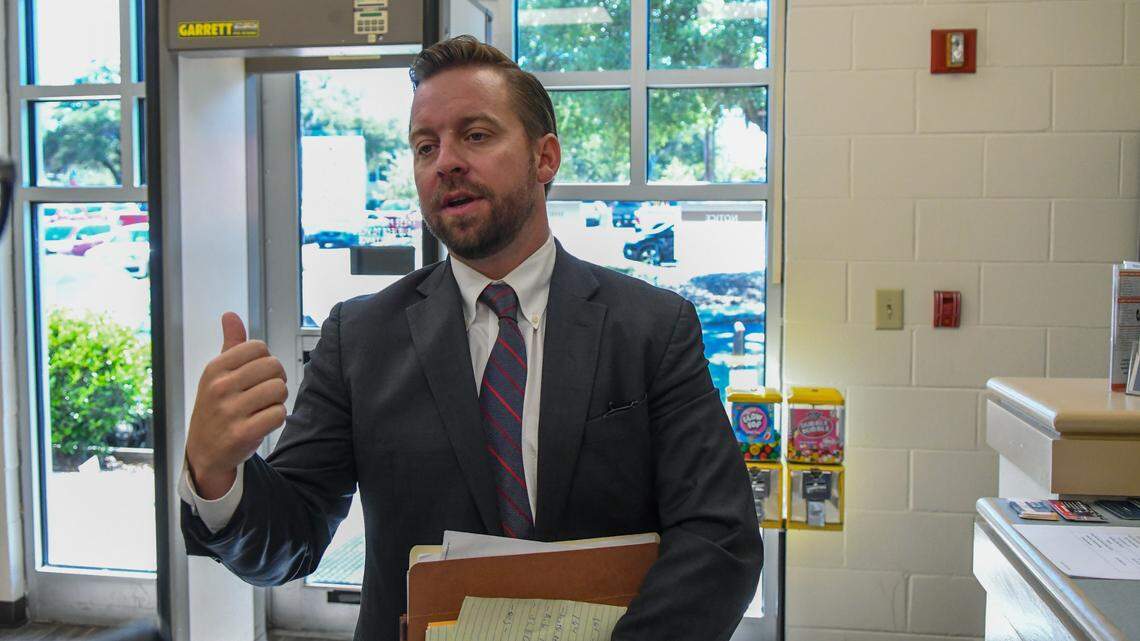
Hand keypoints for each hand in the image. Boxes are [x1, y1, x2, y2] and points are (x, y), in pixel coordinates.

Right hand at [185, 312, 288, 498]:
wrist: (205, 451)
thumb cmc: (217, 406)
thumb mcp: (218, 374)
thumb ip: (230, 344)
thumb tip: (230, 314)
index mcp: (215, 368)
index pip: (260, 347)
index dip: (266, 361)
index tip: (258, 375)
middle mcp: (219, 387)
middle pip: (274, 366)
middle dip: (276, 380)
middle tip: (264, 394)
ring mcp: (229, 411)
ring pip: (280, 390)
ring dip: (278, 400)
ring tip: (263, 408)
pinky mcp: (241, 434)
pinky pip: (279, 414)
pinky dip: (277, 418)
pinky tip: (262, 423)